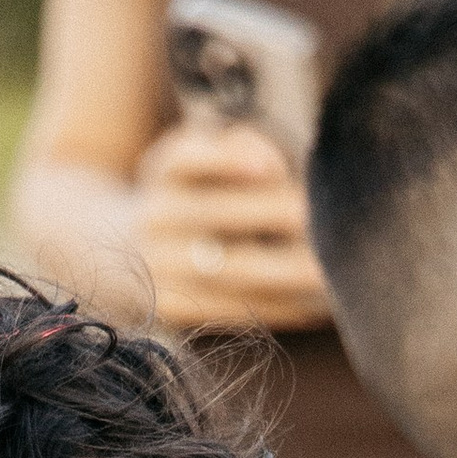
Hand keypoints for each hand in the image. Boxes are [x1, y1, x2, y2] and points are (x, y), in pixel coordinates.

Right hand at [134, 116, 331, 332]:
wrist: (123, 250)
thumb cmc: (190, 196)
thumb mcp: (199, 160)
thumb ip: (234, 148)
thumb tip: (270, 163)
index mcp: (165, 171)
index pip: (187, 159)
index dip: (225, 161)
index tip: (272, 168)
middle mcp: (155, 217)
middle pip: (218, 215)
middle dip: (276, 216)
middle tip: (327, 223)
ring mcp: (159, 266)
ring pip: (232, 270)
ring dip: (289, 273)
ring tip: (333, 273)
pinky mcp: (172, 308)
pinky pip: (233, 309)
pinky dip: (279, 307)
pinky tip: (316, 306)